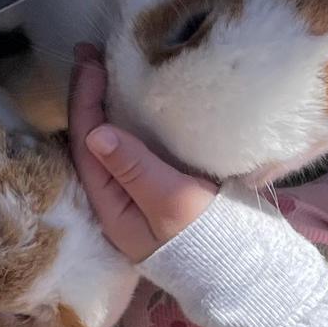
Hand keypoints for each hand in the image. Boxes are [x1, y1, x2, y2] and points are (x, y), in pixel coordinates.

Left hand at [68, 44, 216, 262]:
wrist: (243, 270)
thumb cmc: (208, 240)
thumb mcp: (172, 202)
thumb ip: (135, 169)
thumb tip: (96, 133)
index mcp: (112, 207)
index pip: (86, 146)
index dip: (84, 102)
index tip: (89, 64)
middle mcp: (119, 201)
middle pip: (93, 142)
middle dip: (90, 98)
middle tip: (90, 56)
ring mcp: (141, 196)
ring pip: (113, 144)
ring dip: (108, 106)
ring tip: (107, 71)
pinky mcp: (164, 191)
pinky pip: (136, 149)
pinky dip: (132, 122)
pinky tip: (136, 103)